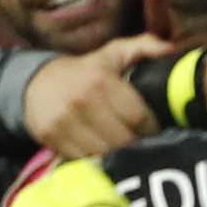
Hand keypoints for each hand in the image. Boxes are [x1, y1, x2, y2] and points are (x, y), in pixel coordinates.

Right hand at [22, 35, 174, 156]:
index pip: (138, 117)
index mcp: (100, 79)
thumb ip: (143, 47)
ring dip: (117, 155)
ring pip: (105, 153)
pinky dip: (96, 160)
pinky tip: (100, 151)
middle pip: (123, 140)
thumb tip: (170, 49)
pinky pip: (84, 160)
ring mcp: (65, 121)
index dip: (150, 128)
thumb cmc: (85, 70)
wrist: (36, 83)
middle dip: (136, 144)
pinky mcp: (52, 137)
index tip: (153, 130)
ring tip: (122, 149)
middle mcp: (82, 101)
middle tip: (139, 143)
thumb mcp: (112, 54)